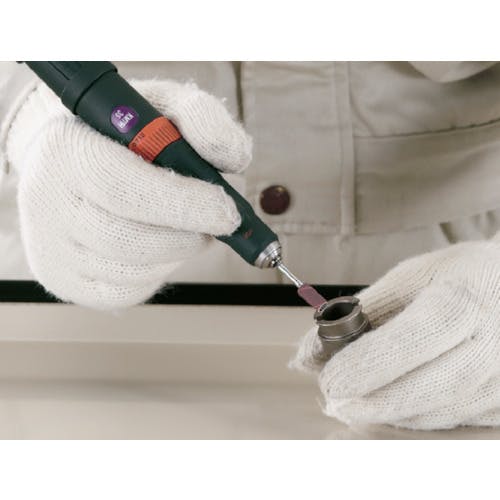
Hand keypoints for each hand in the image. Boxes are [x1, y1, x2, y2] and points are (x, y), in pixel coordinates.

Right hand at [7, 80, 251, 308]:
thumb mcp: (162, 108)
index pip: (121, 186)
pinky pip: (125, 292)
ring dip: (176, 253)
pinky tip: (162, 247)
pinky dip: (158, 273)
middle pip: (125, 239)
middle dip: (186, 236)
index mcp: (66, 149)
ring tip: (188, 228)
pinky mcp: (63, 281)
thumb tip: (234, 161)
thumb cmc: (124, 137)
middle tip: (218, 225)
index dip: (181, 204)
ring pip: (131, 271)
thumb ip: (201, 118)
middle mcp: (47, 203)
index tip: (227, 212)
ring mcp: (52, 249)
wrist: (72, 163)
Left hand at [291, 235, 499, 429]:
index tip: (329, 378)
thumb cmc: (461, 277)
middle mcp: (490, 347)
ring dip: (389, 411)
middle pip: (424, 389)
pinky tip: (393, 402)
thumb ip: (360, 311)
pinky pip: (452, 420)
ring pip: (436, 413)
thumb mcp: (410, 277)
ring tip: (357, 400)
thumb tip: (311, 352)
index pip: (408, 343)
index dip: (364, 365)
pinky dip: (414, 415)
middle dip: (371, 400)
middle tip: (335, 400)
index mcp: (461, 303)